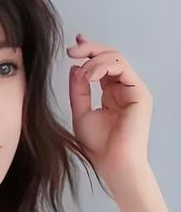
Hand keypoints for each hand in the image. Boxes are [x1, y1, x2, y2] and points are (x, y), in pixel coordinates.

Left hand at [66, 33, 152, 188]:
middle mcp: (123, 89)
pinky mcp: (139, 92)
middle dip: (90, 49)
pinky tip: (89, 76)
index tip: (72, 48)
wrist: (113, 163)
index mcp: (111, 94)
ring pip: (116, 58)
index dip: (88, 52)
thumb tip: (76, 67)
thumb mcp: (81, 113)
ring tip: (81, 74)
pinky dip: (103, 67)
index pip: (101, 66)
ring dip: (94, 60)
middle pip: (110, 57)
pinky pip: (122, 68)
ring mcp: (133, 90)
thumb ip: (78, 90)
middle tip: (71, 50)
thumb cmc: (99, 147)